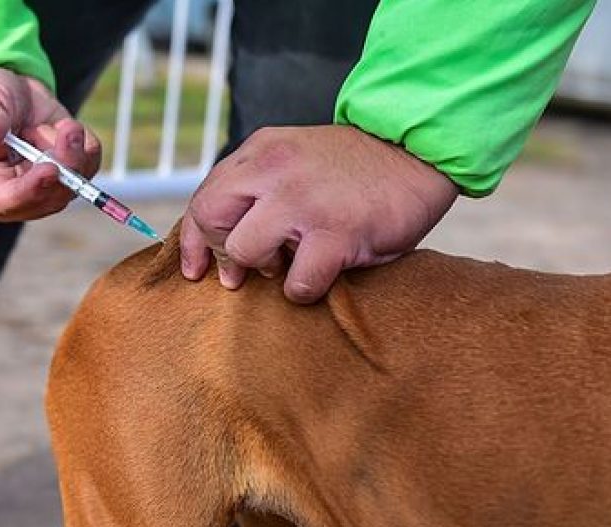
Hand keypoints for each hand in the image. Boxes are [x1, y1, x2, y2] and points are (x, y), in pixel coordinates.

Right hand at [0, 67, 101, 221]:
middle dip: (63, 168)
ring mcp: (41, 188)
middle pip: (45, 201)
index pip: (3, 202)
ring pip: (71, 187)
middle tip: (68, 131)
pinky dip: (84, 145)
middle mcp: (10, 196)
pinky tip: (64, 127)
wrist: (7, 89)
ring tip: (55, 124)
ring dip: (72, 151)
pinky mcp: (66, 174)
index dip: (29, 191)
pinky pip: (89, 168)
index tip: (50, 170)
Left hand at [180, 125, 458, 303]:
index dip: (193, 239)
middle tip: (240, 274)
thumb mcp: (296, 157)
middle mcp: (275, 170)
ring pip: (245, 251)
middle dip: (220, 254)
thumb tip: (221, 232)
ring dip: (264, 269)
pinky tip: (321, 276)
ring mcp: (303, 201)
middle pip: (212, 219)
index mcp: (262, 151)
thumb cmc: (356, 168)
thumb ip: (259, 183)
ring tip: (290, 264)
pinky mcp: (336, 232)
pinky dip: (303, 290)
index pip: (204, 198)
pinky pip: (296, 282)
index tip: (196, 268)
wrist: (417, 153)